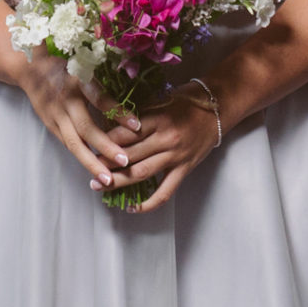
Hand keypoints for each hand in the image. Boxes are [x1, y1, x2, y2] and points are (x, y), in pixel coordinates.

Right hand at [16, 52, 140, 188]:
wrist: (30, 68)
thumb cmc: (65, 64)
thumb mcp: (84, 65)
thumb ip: (102, 82)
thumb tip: (131, 101)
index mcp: (78, 81)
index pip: (100, 99)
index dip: (119, 113)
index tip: (137, 125)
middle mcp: (66, 100)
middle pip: (86, 128)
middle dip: (106, 147)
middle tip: (125, 162)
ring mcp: (55, 115)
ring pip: (74, 143)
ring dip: (92, 162)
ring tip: (108, 179)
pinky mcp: (50, 125)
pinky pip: (68, 144)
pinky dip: (81, 157)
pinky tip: (94, 170)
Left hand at [97, 92, 220, 214]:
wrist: (219, 106)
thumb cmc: (188, 99)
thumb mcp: (161, 99)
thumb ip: (140, 113)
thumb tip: (112, 124)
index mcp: (158, 118)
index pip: (125, 134)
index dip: (105, 142)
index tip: (89, 145)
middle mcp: (165, 139)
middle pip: (129, 155)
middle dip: (106, 163)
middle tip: (88, 169)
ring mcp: (175, 157)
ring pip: (141, 174)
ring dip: (118, 182)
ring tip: (100, 186)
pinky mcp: (184, 170)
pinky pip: (164, 192)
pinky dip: (148, 204)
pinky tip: (132, 207)